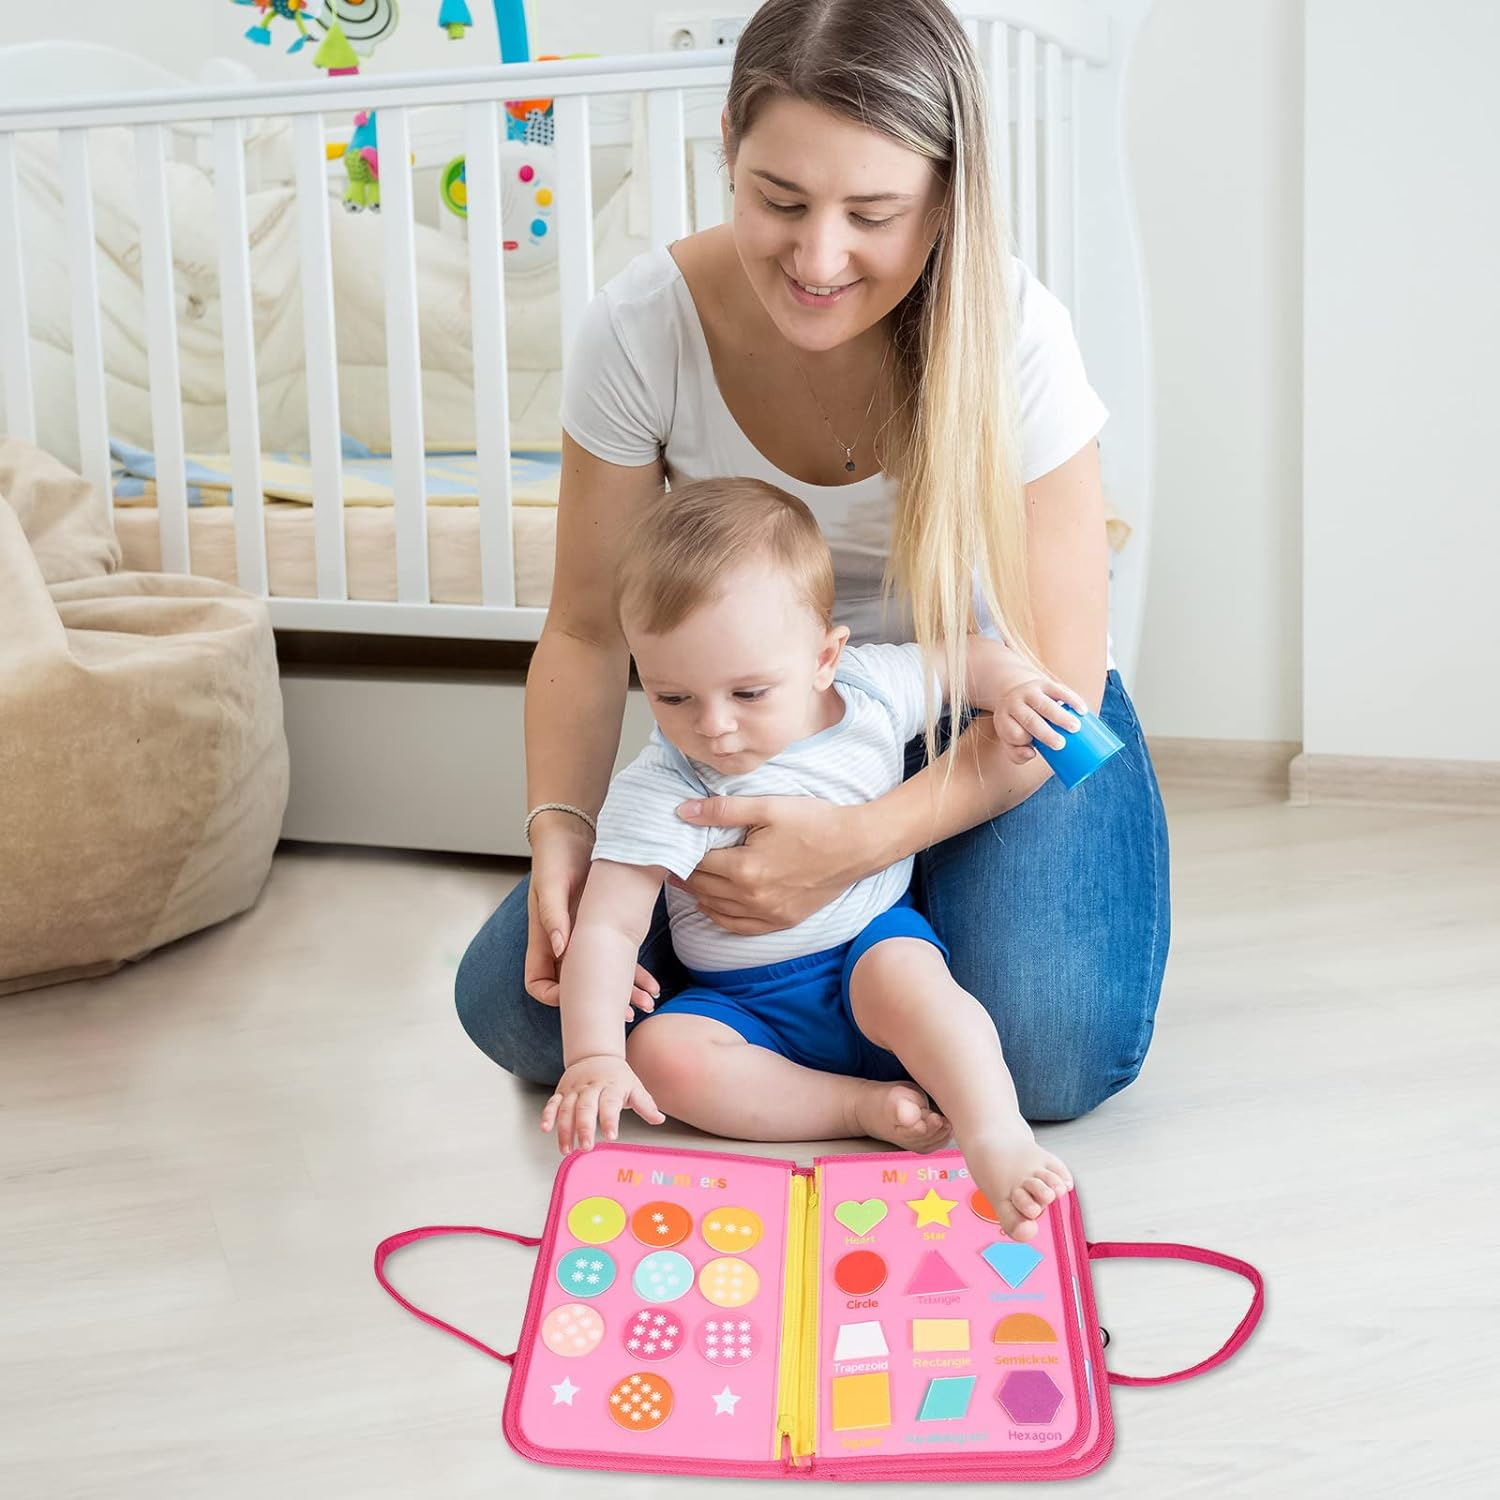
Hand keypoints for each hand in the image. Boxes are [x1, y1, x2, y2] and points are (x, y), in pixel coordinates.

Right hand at [524, 817, 658, 1019]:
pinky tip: (653, 982)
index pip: (538, 982)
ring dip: (623, 990)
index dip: (555, 996)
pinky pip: (617, 957)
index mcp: (542, 937)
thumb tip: (560, 947)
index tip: (578, 998)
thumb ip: (553, 914)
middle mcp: (561, 943)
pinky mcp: (602, 927)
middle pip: (576, 986)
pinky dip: (633, 971)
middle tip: (628, 1013)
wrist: (574, 833)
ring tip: (648, 1002)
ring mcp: (582, 937)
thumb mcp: (553, 882)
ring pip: (601, 975)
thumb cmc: (557, 857)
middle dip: (601, 1002)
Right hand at [540, 1053, 665, 1152]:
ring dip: (565, 1130)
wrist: (596, 1055)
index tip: (611, 1136)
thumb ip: (646, 1105)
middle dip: (584, 1128)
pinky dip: (547, 1114)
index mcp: (611, 1087)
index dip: (610, 1120)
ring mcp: (575, 1090)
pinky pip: (552, 1103)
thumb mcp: (635, 1087)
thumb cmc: (618, 1077)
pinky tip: (546, 1128)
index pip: (610, 1104)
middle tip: (586, 1147)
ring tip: (566, 1149)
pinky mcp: (561, 1092)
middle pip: (586, 1108)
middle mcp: (591, 1088)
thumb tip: (659, 1119)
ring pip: (567, 1109)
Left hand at [670, 796, 864, 934]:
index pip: (698, 864)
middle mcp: (752, 897)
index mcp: (745, 869)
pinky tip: (711, 906)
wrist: (857, 845)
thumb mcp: (767, 807)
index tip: (673, 845)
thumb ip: (721, 810)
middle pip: (704, 887)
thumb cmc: (815, 822)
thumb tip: (682, 812)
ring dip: (698, 895)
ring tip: (687, 879)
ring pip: (717, 909)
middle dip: (686, 874)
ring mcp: (768, 913)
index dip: (682, 854)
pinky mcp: (782, 921)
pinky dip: (720, 917)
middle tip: (673, 860)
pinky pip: (739, 927)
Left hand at [990, 675, 1088, 764]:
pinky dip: (1071, 700)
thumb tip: (1031, 753)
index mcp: (1004, 719)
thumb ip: (1017, 754)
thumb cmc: (1017, 725)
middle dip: (1045, 733)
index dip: (1023, 740)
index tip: (1035, 749)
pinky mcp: (1044, 684)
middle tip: (1060, 744)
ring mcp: (1030, 692)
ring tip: (1075, 728)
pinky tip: (1081, 710)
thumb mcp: (1009, 740)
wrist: (1015, 693)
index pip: (1013, 733)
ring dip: (1061, 717)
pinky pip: (1059, 691)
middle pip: (1029, 720)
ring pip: (1045, 705)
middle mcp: (1014, 703)